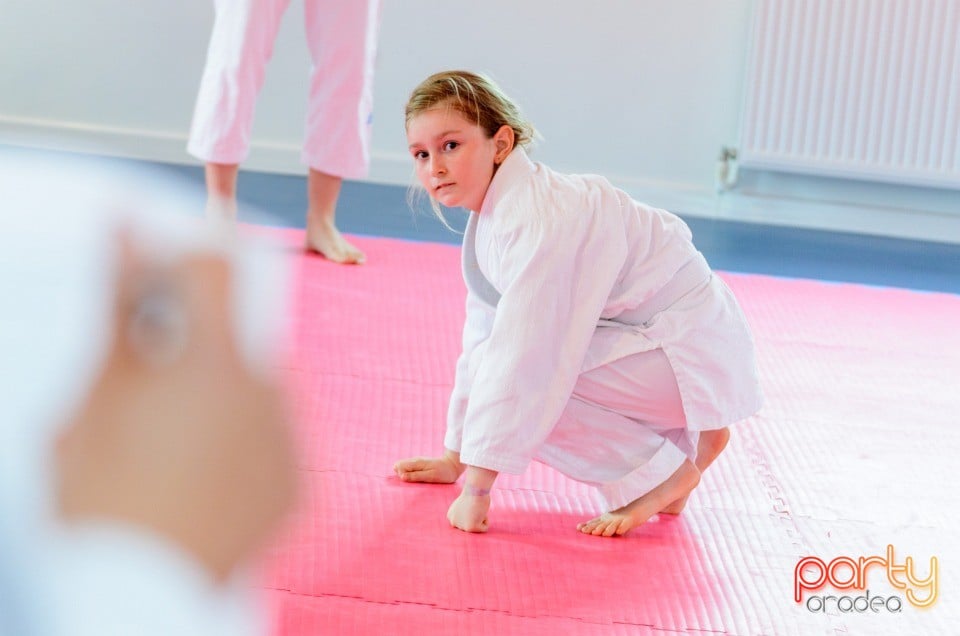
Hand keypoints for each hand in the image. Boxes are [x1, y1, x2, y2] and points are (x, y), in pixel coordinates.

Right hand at [55, 231, 296, 582]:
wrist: (144, 603)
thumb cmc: (103, 500)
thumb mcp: (94, 400)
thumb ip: (119, 310)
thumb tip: (125, 234)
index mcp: (216, 363)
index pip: (214, 268)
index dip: (180, 253)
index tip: (153, 258)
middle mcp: (269, 393)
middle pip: (236, 335)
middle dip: (195, 341)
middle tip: (152, 379)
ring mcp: (288, 441)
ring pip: (256, 388)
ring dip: (221, 394)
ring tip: (173, 440)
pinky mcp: (295, 483)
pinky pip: (272, 438)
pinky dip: (242, 441)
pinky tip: (201, 473)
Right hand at [393, 450, 462, 483]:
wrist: (453, 466)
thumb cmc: (443, 472)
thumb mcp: (430, 476)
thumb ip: (416, 476)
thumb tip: (402, 477)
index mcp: (416, 462)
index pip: (398, 466)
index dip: (400, 475)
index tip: (409, 481)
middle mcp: (415, 461)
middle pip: (399, 466)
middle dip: (401, 475)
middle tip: (413, 481)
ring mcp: (417, 463)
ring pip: (404, 468)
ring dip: (406, 476)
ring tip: (416, 481)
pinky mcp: (419, 466)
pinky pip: (410, 470)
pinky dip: (410, 475)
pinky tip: (418, 479)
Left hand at [446, 489, 489, 532]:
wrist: (475, 489)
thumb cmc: (473, 492)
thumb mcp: (463, 505)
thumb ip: (463, 513)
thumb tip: (469, 518)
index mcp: (450, 516)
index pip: (465, 521)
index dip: (471, 513)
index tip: (469, 505)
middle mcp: (453, 522)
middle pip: (471, 526)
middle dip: (475, 517)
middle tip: (473, 507)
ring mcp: (461, 526)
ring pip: (478, 527)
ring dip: (480, 518)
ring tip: (477, 508)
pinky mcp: (470, 528)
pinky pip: (484, 528)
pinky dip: (486, 520)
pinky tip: (480, 511)